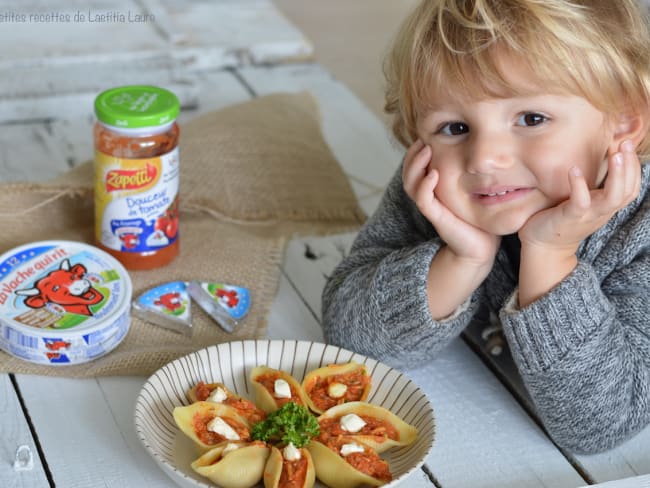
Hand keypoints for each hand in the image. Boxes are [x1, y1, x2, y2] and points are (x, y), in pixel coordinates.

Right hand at [402, 139, 500, 265]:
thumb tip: (489, 143)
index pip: (416, 165)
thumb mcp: (478, 188)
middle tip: (423, 138)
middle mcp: (429, 196)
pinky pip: (423, 200)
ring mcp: (431, 207)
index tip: (428, 133)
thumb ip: (476, 170)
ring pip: (410, 184)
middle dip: (412, 154)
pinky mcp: (437, 218)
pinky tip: (433, 174)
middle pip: (408, 172)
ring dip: (415, 166)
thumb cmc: (481, 217)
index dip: (416, 150)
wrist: (480, 248)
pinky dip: (424, 186)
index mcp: (434, 188)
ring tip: (426, 150)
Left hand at [519, 140, 640, 254]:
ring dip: (618, 175)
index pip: (630, 188)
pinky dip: (579, 186)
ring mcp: (587, 216)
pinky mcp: (569, 218)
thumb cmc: (561, 219)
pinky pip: (580, 203)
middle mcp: (601, 212)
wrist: (543, 247)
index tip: (627, 145)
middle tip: (626, 142)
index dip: (633, 167)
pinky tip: (574, 170)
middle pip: (628, 191)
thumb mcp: (583, 202)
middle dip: (631, 165)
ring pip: (613, 198)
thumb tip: (594, 162)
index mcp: (606, 206)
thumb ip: (592, 188)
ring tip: (615, 154)